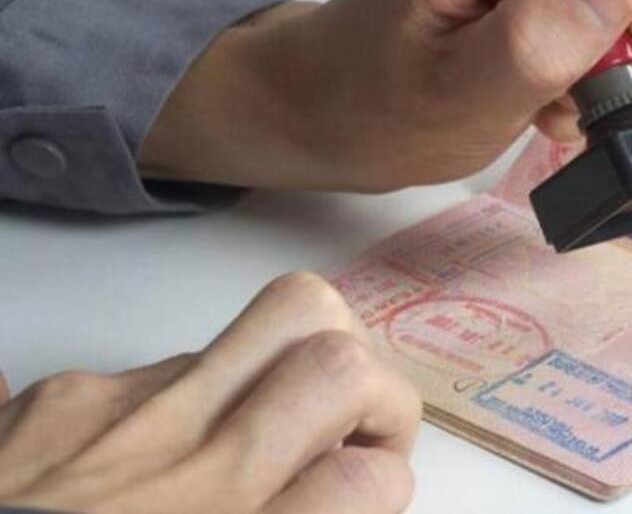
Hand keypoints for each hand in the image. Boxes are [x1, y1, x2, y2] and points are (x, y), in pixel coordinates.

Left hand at [0, 273, 420, 513]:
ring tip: (252, 446)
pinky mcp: (46, 399)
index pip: (367, 474)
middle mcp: (175, 466)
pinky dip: (184, 410)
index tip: (369, 490)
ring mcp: (105, 414)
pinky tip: (145, 467)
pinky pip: (159, 370)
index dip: (388, 480)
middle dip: (366, 377)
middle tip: (352, 434)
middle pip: (316, 332)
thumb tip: (345, 495)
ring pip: (249, 335)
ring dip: (280, 385)